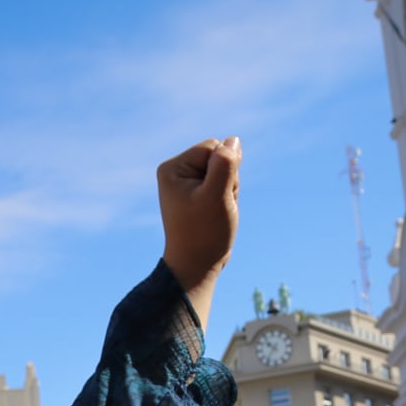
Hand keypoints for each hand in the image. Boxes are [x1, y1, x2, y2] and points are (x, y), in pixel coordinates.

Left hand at [158, 138, 241, 319]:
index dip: (224, 170)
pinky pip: (223, 184)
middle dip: (227, 180)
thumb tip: (233, 140)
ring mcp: (186, 183)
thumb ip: (226, 164)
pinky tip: (217, 215)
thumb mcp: (218, 195)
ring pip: (224, 171)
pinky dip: (227, 198)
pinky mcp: (197, 194)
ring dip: (229, 191)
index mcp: (173, 168)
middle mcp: (176, 172)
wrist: (197, 266)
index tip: (214, 197)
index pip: (213, 147)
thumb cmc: (205, 233)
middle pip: (219, 157)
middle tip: (217, 207)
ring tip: (217, 213)